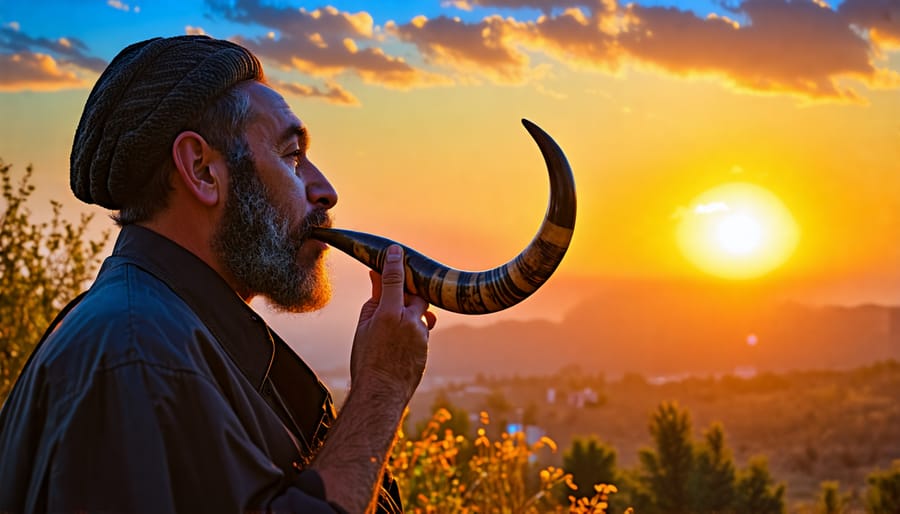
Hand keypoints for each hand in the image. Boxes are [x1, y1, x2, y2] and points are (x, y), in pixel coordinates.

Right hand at [351, 245, 435, 400]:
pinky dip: (412, 331)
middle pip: (415, 294)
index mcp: (388, 314)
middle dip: (407, 292)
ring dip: (410, 314)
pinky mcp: (426, 347)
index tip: (396, 251)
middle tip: (395, 294)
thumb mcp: (363, 327)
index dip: (395, 263)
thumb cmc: (366, 360)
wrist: (381, 393)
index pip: (393, 279)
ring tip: (392, 327)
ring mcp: (421, 335)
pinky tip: (397, 344)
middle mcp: (409, 322)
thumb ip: (374, 301)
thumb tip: (378, 278)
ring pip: (420, 313)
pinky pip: (422, 331)